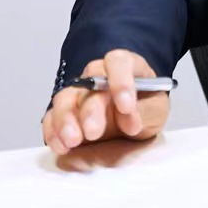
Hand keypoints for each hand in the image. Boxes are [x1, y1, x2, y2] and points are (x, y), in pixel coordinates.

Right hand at [42, 49, 168, 154]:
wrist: (133, 120)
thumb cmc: (145, 107)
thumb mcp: (156, 109)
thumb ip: (145, 112)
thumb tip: (130, 120)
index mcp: (126, 66)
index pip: (119, 62)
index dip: (121, 81)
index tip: (126, 106)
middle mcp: (98, 75)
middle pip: (89, 83)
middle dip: (91, 109)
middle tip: (93, 131)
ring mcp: (79, 93)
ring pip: (65, 98)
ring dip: (66, 120)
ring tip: (73, 140)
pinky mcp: (66, 114)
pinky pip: (52, 118)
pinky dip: (53, 132)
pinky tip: (61, 145)